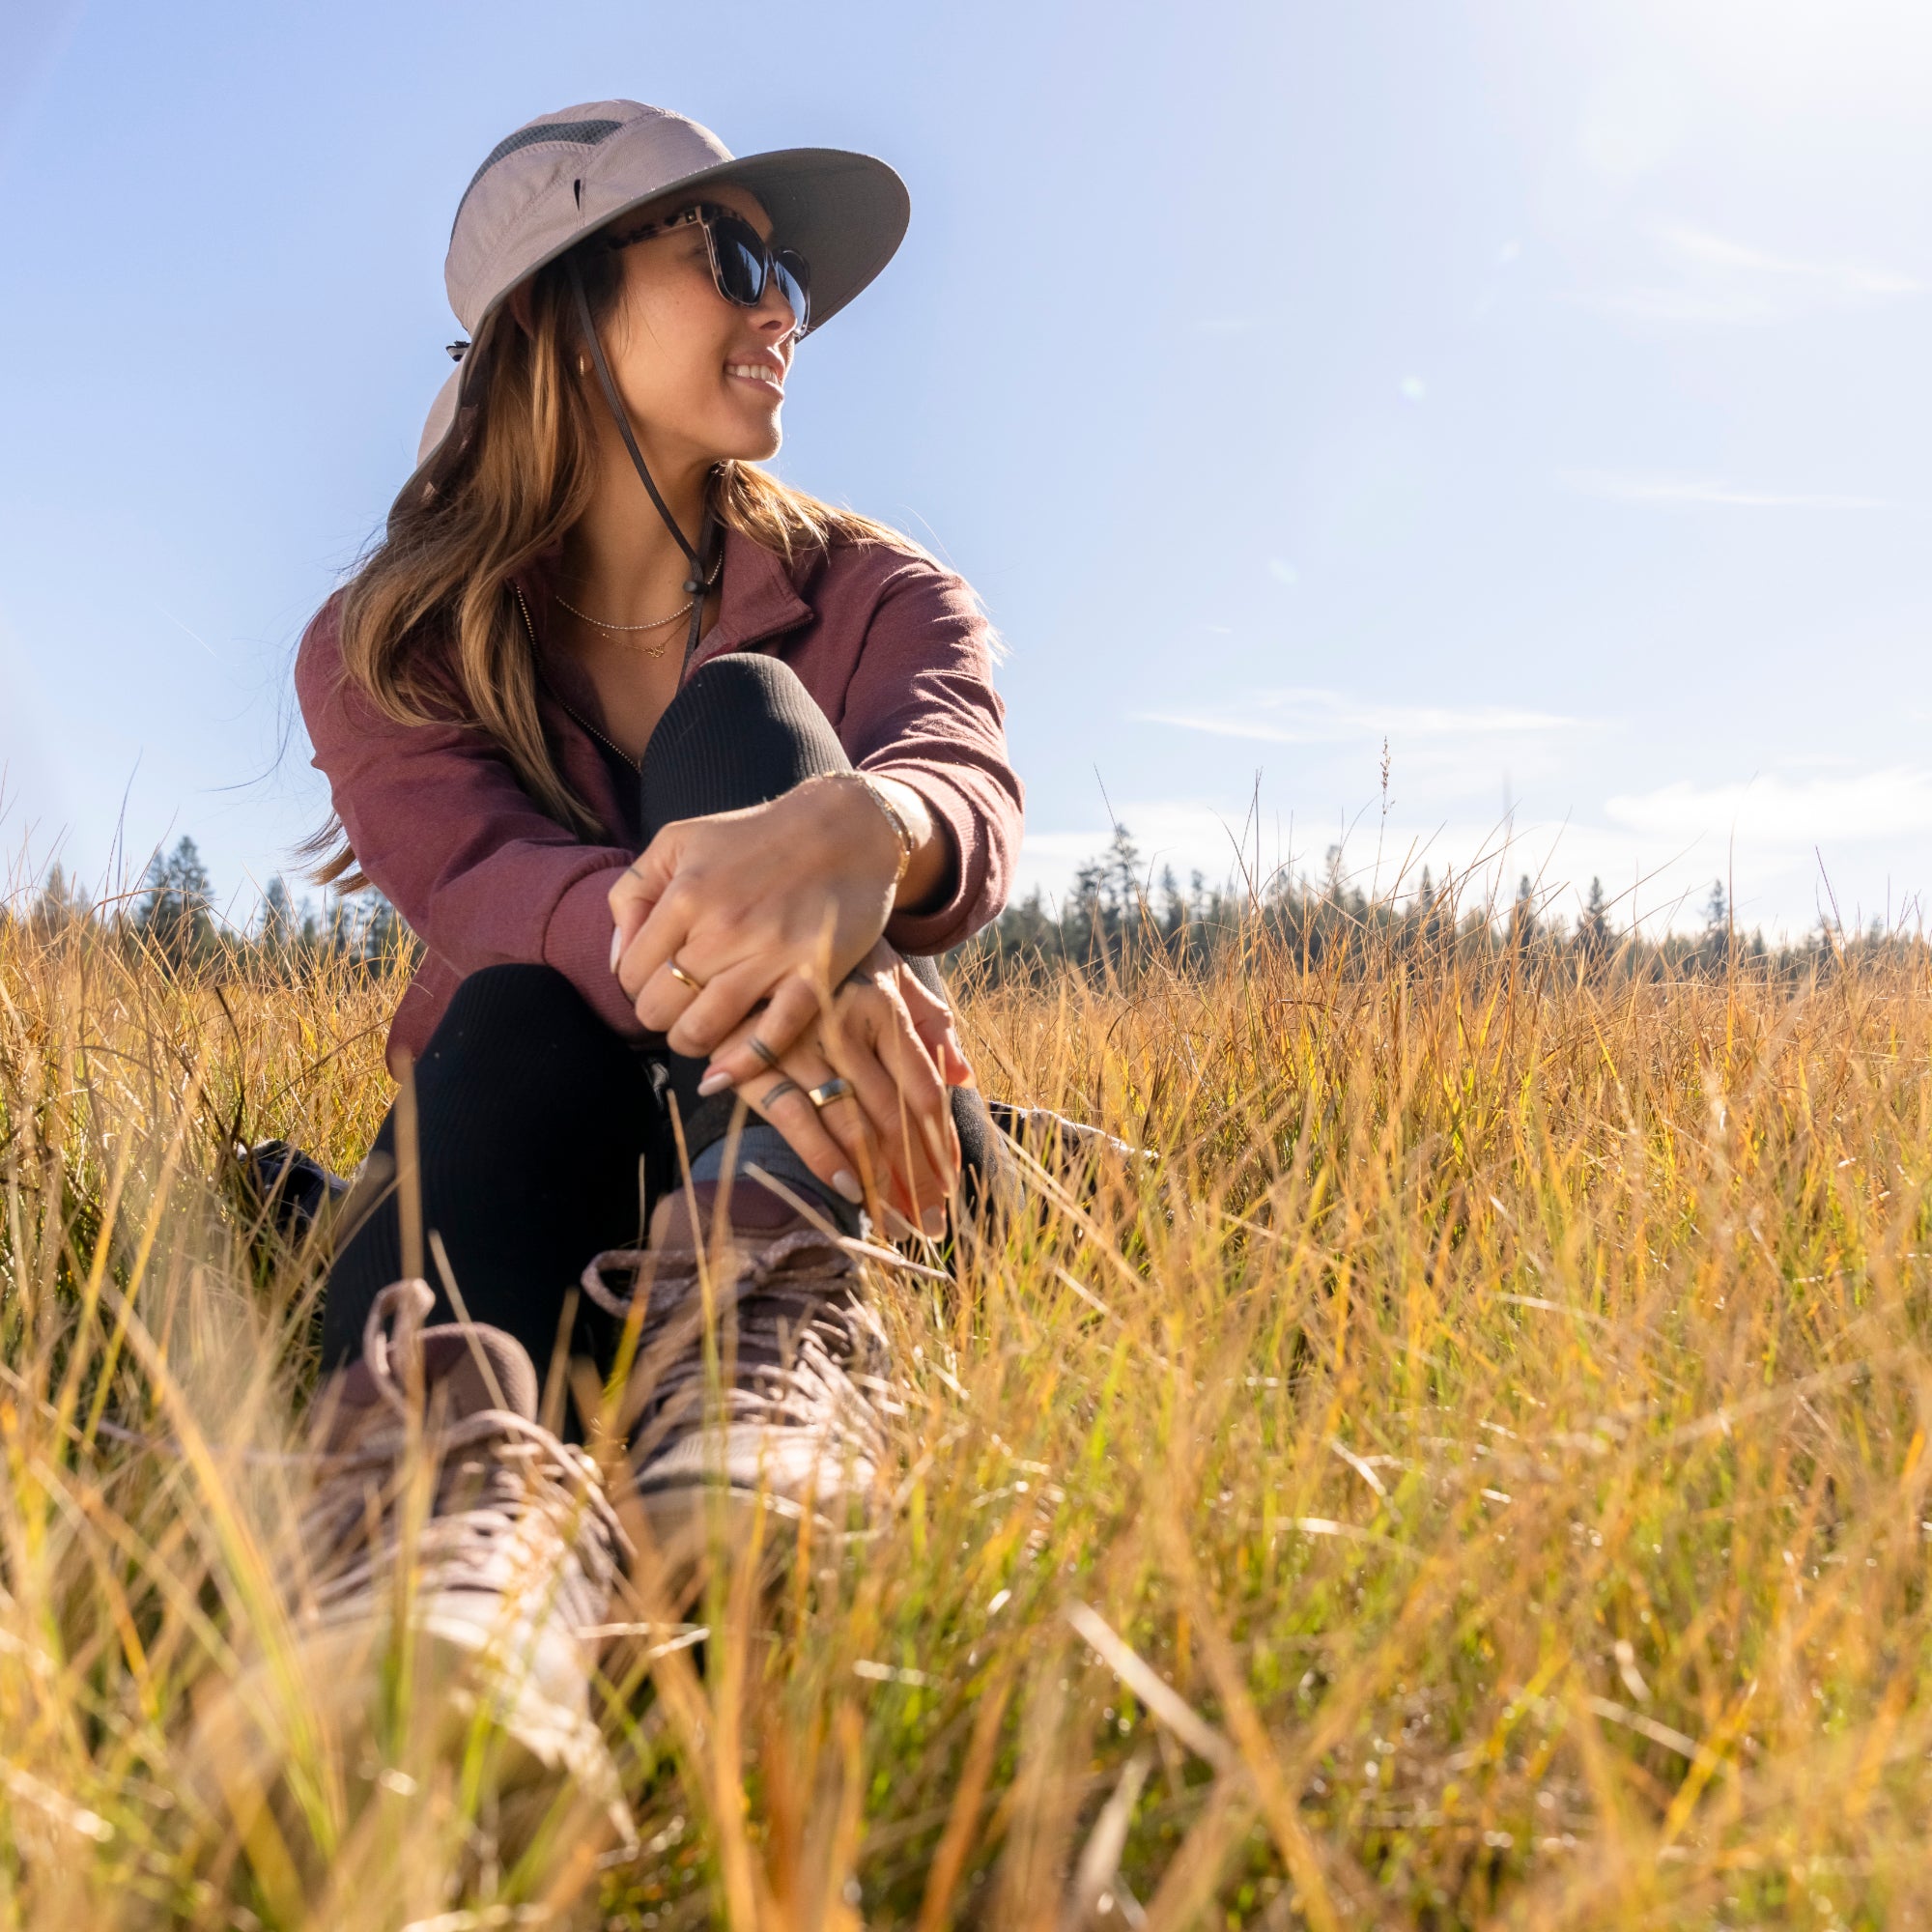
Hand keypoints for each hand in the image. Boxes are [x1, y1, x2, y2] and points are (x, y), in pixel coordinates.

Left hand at [610, 775, 907, 1063]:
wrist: (846, 829)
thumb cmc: (755, 837)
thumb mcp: (679, 840)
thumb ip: (633, 893)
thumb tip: (616, 958)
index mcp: (686, 895)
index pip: (629, 973)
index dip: (636, 984)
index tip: (657, 979)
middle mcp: (723, 928)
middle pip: (658, 1008)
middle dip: (660, 1015)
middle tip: (680, 1004)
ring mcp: (771, 956)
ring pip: (702, 1031)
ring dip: (691, 1043)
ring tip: (699, 1032)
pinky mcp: (814, 978)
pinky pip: (768, 1039)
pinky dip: (741, 1064)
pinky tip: (725, 1072)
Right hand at [702, 941, 973, 1227]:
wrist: (747, 929)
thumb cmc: (829, 959)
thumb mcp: (886, 972)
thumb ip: (928, 1022)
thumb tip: (964, 1077)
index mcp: (884, 1005)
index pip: (923, 1090)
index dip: (941, 1144)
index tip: (951, 1188)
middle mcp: (846, 1024)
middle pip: (893, 1118)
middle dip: (916, 1179)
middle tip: (930, 1226)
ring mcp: (799, 1042)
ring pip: (850, 1125)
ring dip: (877, 1182)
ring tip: (896, 1224)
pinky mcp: (755, 1059)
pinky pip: (794, 1118)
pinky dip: (822, 1157)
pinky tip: (847, 1189)